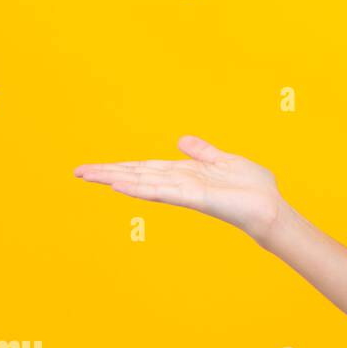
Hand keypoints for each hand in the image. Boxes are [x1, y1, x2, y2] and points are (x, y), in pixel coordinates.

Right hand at [73, 135, 285, 243]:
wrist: (270, 207)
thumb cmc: (253, 188)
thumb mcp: (225, 160)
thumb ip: (202, 152)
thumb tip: (180, 140)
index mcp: (185, 172)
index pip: (146, 168)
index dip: (120, 166)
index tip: (94, 167)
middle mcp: (180, 182)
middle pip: (138, 174)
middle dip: (108, 173)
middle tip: (76, 171)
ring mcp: (185, 191)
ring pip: (144, 182)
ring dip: (116, 178)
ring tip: (88, 176)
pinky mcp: (195, 198)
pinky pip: (164, 192)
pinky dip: (142, 189)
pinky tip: (120, 187)